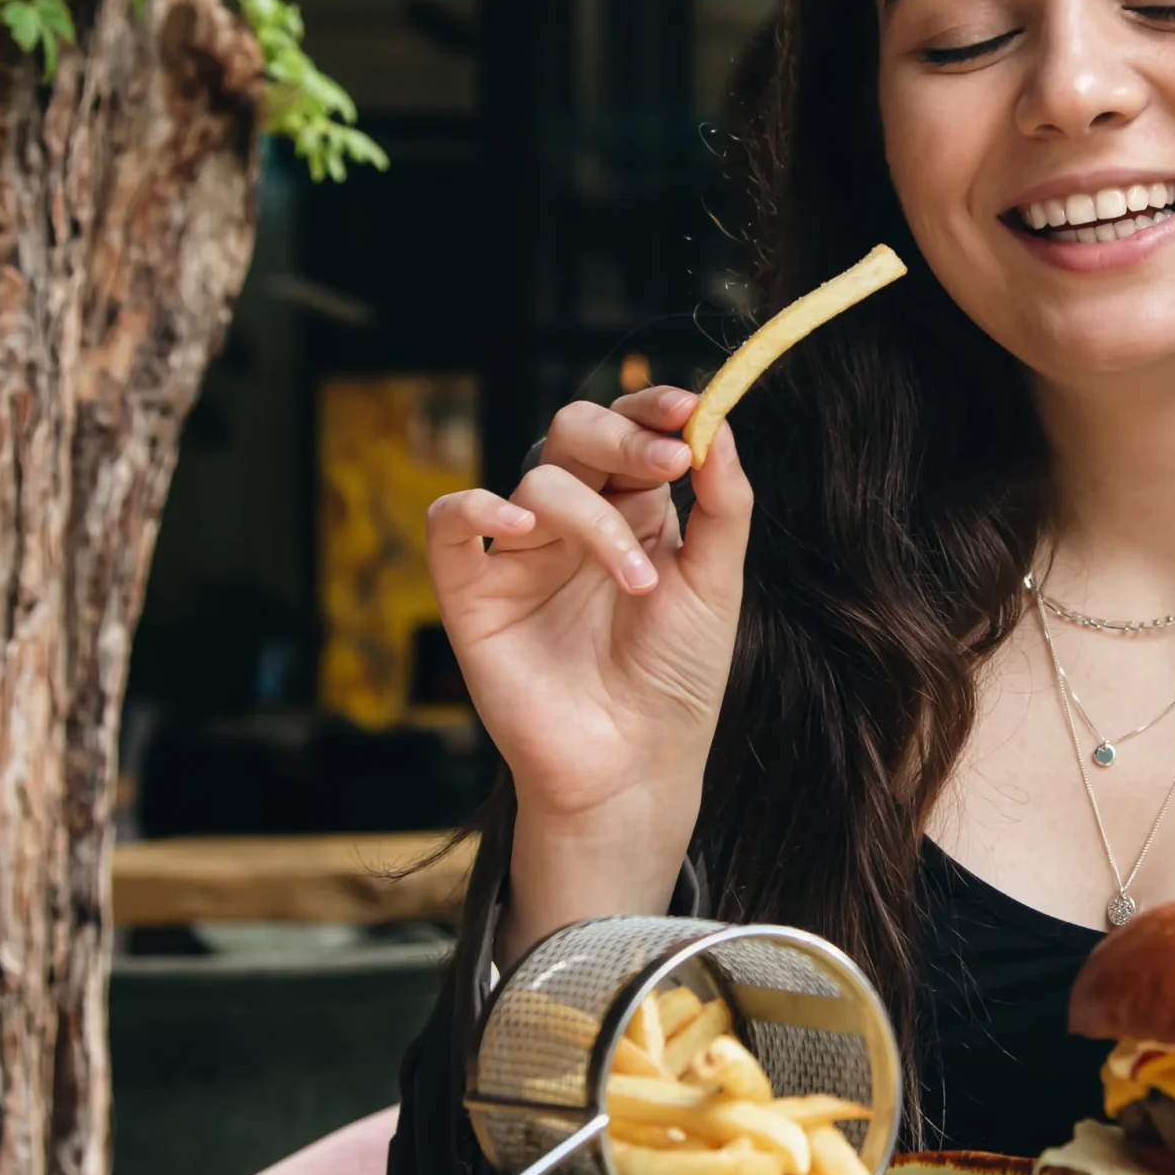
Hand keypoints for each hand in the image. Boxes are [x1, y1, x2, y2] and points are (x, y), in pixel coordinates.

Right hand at [426, 390, 752, 953]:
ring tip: (640, 582)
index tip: (692, 410)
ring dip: (593, 517)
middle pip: (575, 431)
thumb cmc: (677, 681)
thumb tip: (721, 425)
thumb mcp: (718, 586)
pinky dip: (476, 507)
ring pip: (536, 479)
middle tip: (670, 462)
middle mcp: (574, 522)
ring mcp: (521, 553)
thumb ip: (724, 504)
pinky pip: (450, 523)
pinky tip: (520, 526)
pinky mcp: (473, 593)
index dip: (653, 406)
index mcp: (634, 510)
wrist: (636, 767)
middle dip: (624, 435)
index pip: (631, 428)